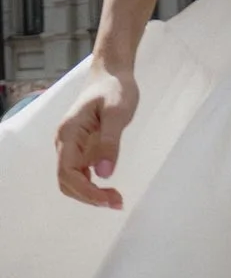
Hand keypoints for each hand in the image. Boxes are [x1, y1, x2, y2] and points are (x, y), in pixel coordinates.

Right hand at [55, 61, 138, 207]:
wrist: (112, 75)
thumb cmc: (115, 91)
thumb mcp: (117, 114)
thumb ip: (110, 143)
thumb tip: (104, 174)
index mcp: (69, 134)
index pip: (68, 173)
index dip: (87, 192)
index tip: (111, 199)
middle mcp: (65, 142)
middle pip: (67, 181)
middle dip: (89, 197)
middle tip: (118, 202)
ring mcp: (72, 146)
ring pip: (72, 180)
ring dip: (90, 194)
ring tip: (116, 199)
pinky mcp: (81, 147)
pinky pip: (80, 173)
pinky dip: (92, 186)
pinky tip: (110, 189)